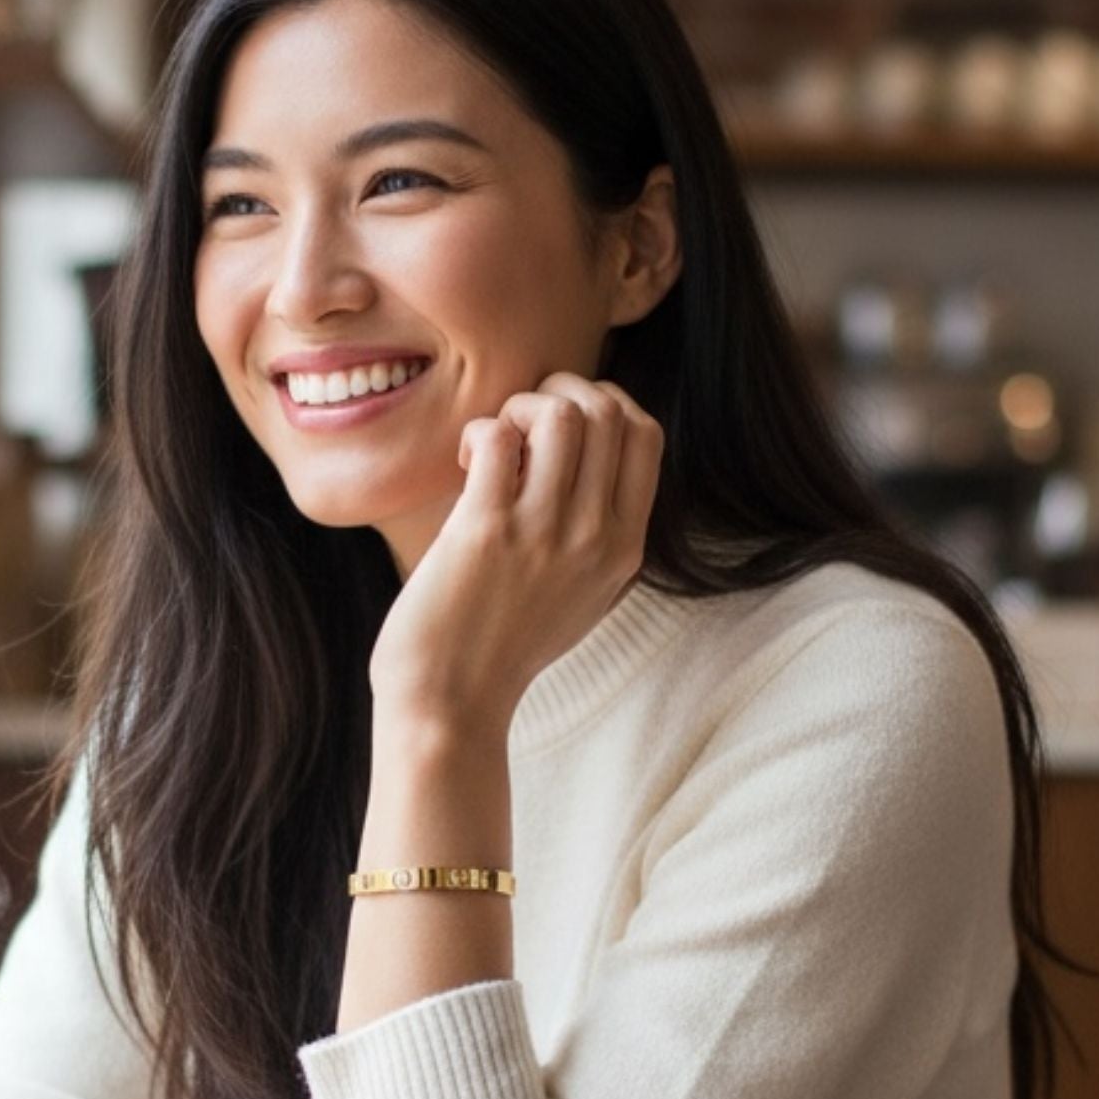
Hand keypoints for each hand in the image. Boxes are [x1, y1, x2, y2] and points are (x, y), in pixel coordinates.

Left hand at [370, 372, 663, 725]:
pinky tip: (466, 467)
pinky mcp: (487, 533)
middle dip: (557, 392)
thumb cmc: (502, 646)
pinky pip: (498, 439)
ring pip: (559, 414)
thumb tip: (586, 454)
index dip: (604, 403)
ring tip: (493, 446)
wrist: (452, 706)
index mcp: (625, 548)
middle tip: (518, 425)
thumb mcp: (581, 594)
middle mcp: (595, 538)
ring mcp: (544, 535)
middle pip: (607, 410)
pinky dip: (481, 433)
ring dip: (518, 408)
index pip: (646, 434)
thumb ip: (597, 533)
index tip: (560, 425)